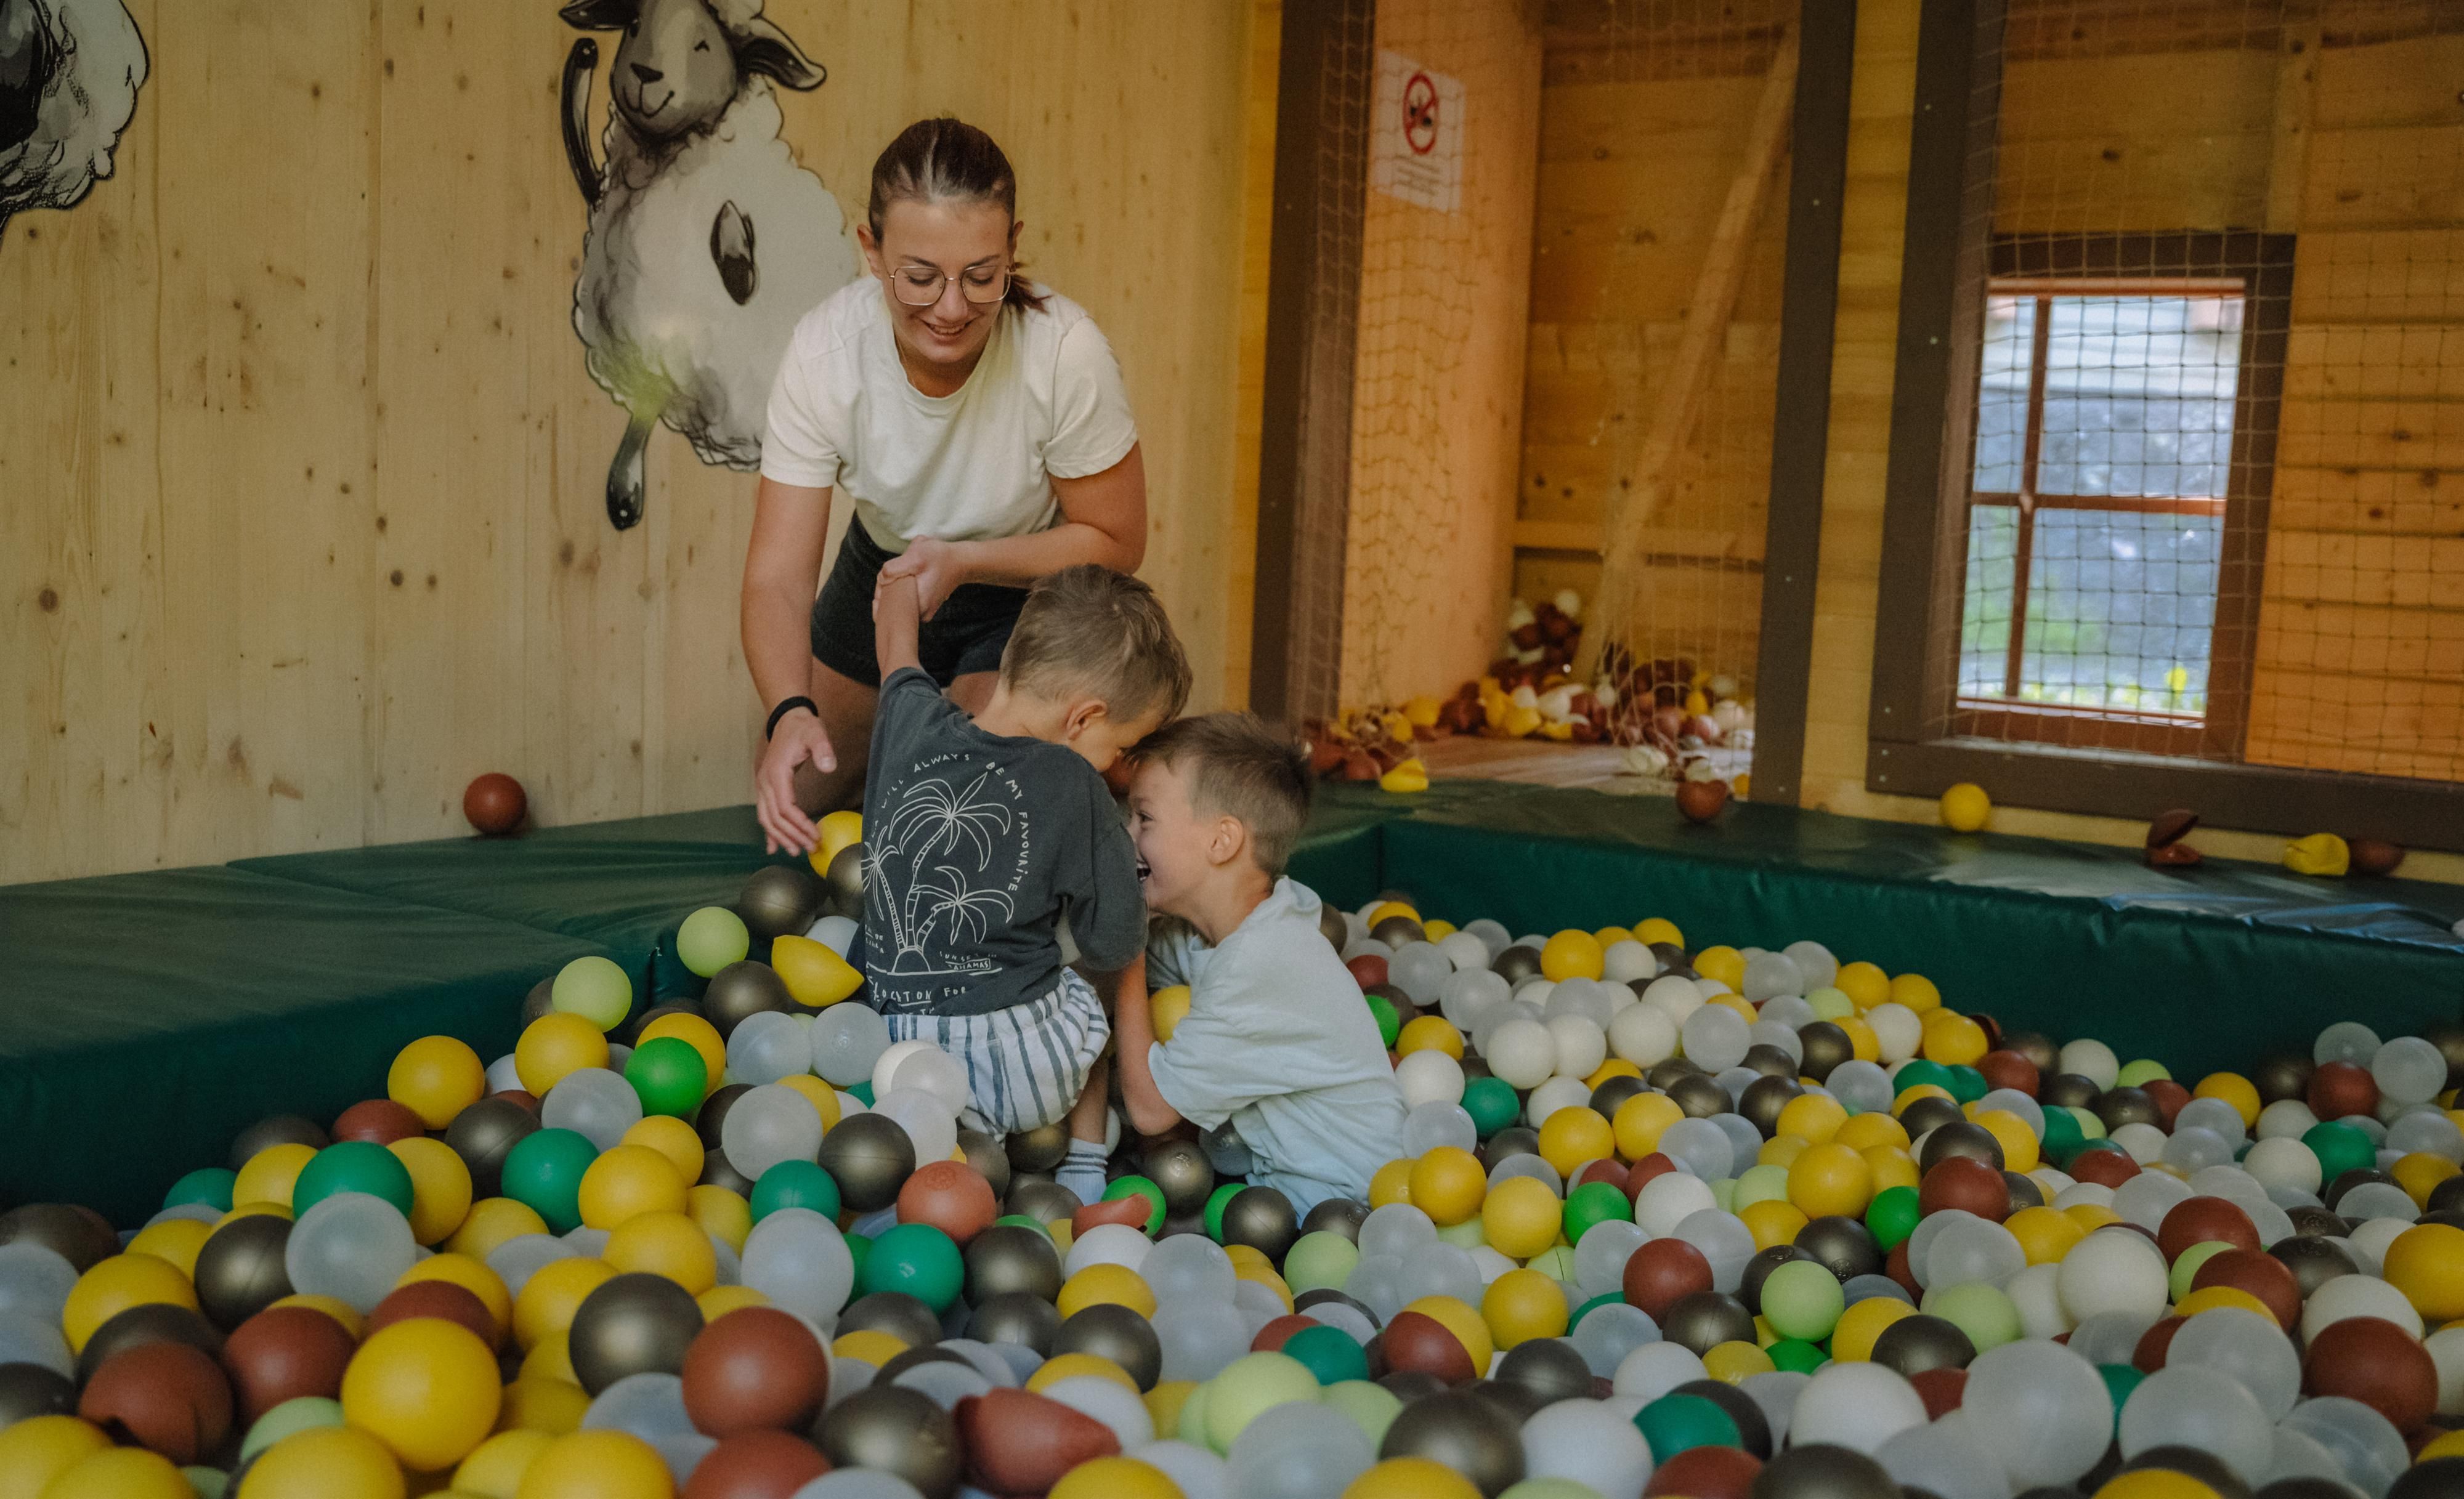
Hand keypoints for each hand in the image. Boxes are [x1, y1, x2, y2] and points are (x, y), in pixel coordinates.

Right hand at [754, 708, 833, 854]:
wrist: (787, 719)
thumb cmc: (803, 728)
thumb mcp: (816, 733)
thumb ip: (823, 749)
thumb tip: (829, 767)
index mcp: (777, 773)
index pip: (785, 807)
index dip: (799, 824)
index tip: (814, 835)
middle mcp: (765, 782)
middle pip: (774, 817)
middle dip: (792, 835)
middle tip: (810, 848)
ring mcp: (762, 785)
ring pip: (766, 818)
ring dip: (780, 837)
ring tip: (795, 851)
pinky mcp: (765, 787)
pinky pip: (763, 813)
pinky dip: (768, 831)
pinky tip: (772, 847)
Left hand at [876, 536, 969, 618]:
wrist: (961, 562)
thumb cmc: (941, 557)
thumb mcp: (915, 556)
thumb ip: (893, 569)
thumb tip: (881, 580)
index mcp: (917, 605)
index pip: (886, 606)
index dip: (881, 590)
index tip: (889, 576)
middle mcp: (921, 615)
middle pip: (891, 606)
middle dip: (888, 590)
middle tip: (900, 574)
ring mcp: (924, 614)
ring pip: (899, 604)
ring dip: (896, 591)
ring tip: (908, 577)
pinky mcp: (926, 609)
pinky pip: (907, 604)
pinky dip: (904, 594)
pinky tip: (911, 582)